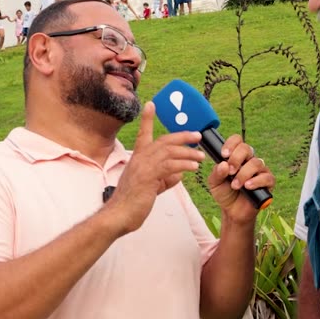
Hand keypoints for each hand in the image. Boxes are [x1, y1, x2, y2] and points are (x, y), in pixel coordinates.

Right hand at [108, 103, 203, 231]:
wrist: (119, 215)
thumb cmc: (133, 202)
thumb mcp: (152, 187)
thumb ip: (165, 178)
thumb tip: (180, 173)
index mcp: (137, 158)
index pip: (144, 133)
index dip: (147, 118)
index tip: (151, 104)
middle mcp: (139, 158)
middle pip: (164, 140)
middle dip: (182, 136)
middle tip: (197, 135)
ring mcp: (142, 166)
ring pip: (169, 152)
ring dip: (187, 152)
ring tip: (201, 156)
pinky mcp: (147, 177)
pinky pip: (169, 166)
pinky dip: (183, 164)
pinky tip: (193, 167)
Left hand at [208, 135, 273, 224]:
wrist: (233, 212)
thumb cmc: (225, 194)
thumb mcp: (214, 183)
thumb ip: (216, 173)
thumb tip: (223, 164)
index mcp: (236, 157)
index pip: (237, 141)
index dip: (231, 144)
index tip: (223, 154)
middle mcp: (249, 161)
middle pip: (247, 148)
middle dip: (236, 158)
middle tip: (229, 171)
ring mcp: (260, 171)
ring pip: (256, 163)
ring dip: (243, 174)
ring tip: (235, 186)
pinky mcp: (268, 182)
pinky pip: (266, 177)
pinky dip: (256, 181)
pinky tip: (247, 187)